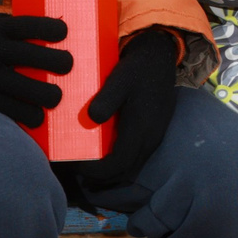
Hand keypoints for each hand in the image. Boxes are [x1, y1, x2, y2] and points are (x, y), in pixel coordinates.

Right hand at [0, 7, 68, 126]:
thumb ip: (19, 28)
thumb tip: (56, 33)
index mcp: (1, 28)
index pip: (36, 25)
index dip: (56, 31)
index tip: (63, 35)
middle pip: (40, 57)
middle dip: (62, 63)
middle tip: (65, 66)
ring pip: (32, 90)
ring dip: (51, 95)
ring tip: (53, 95)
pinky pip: (14, 111)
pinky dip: (32, 116)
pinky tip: (36, 114)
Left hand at [54, 27, 181, 194]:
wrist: (160, 60)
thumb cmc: (137, 70)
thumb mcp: (119, 80)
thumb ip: (106, 100)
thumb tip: (91, 118)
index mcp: (141, 129)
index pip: (118, 164)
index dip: (97, 171)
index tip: (77, 164)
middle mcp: (150, 139)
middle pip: (125, 172)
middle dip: (100, 177)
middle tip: (77, 168)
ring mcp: (154, 139)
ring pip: (131, 168)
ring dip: (110, 173)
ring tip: (88, 166)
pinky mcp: (154, 135)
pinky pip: (136, 159)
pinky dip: (119, 164)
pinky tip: (104, 155)